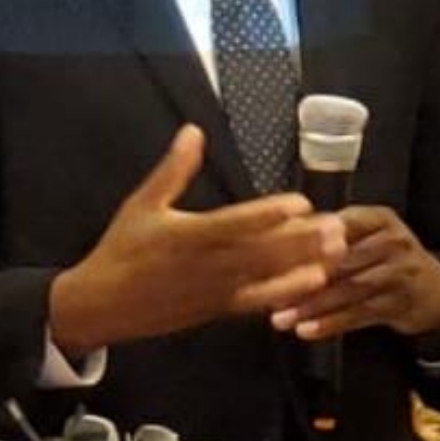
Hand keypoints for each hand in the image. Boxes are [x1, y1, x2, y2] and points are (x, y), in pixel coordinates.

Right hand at [49, 125, 346, 354]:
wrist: (103, 306)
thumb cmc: (123, 250)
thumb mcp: (142, 204)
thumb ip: (173, 170)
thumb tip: (193, 131)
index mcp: (189, 235)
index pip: (237, 223)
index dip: (270, 215)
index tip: (301, 203)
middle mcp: (207, 264)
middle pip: (262, 252)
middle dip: (301, 241)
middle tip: (337, 227)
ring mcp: (215, 291)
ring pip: (265, 278)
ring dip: (302, 266)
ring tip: (336, 254)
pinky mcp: (218, 309)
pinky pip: (257, 302)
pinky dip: (285, 293)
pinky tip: (312, 283)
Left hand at [270, 205, 439, 343]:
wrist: (436, 291)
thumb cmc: (388, 258)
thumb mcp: (368, 235)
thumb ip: (331, 236)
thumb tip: (282, 237)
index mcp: (377, 218)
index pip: (338, 225)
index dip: (305, 241)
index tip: (273, 255)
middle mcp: (392, 241)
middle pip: (340, 260)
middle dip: (301, 278)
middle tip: (270, 294)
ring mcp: (399, 273)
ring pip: (348, 289)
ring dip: (312, 306)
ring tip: (282, 318)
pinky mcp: (399, 303)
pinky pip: (360, 314)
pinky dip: (332, 324)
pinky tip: (308, 330)